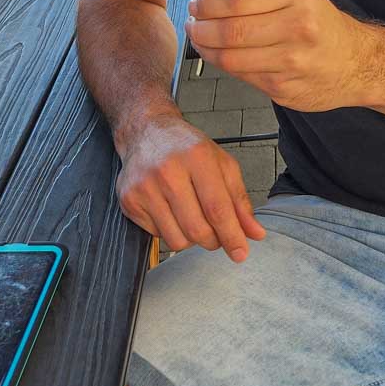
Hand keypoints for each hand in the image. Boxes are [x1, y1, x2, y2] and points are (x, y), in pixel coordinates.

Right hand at [115, 112, 265, 261]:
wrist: (147, 132)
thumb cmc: (188, 148)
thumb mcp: (221, 164)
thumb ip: (239, 200)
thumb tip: (255, 234)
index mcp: (197, 157)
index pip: (217, 208)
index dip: (231, 235)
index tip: (241, 253)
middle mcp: (168, 171)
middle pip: (197, 229)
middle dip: (213, 240)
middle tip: (217, 234)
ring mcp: (145, 187)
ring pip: (176, 240)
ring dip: (191, 239)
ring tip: (193, 217)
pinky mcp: (129, 201)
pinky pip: (157, 236)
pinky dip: (171, 231)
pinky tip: (172, 211)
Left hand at [187, 0, 366, 111]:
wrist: (358, 63)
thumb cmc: (323, 24)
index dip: (209, 3)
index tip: (197, 4)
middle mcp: (297, 26)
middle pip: (231, 30)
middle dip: (201, 28)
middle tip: (192, 23)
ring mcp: (291, 61)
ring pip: (231, 58)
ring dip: (206, 49)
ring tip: (199, 39)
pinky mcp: (284, 88)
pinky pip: (242, 76)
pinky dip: (224, 65)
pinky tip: (220, 56)